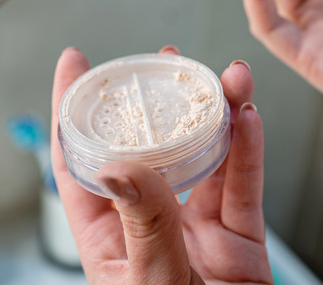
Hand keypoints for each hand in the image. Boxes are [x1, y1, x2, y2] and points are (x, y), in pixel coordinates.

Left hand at [50, 46, 272, 284]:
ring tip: (227, 79)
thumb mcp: (152, 283)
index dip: (73, 110)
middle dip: (158, 100)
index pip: (81, 163)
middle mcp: (152, 226)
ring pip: (206, 158)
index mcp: (110, 239)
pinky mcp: (240, 238)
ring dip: (217, 114)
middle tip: (167, 60)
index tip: (75, 64)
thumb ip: (143, 224)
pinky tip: (249, 120)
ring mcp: (197, 230)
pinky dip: (249, 151)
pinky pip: (245, 186)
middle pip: (151, 149)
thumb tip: (119, 165)